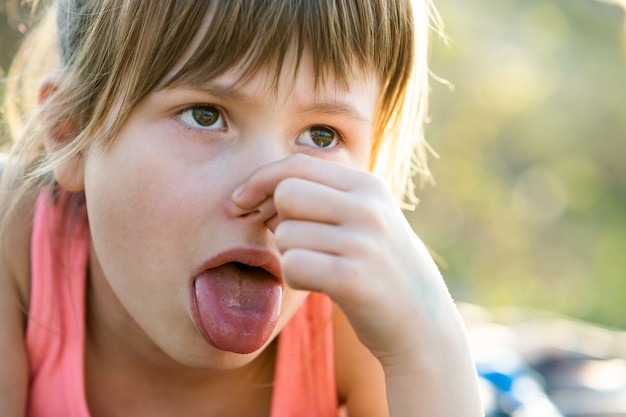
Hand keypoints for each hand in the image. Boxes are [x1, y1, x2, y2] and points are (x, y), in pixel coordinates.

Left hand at [232, 154, 457, 367]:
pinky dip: (297, 278)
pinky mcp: (353, 279)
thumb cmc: (380, 268)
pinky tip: (322, 284)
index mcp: (369, 186)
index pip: (298, 163)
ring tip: (322, 267)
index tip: (242, 199)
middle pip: (286, 193)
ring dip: (291, 255)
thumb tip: (260, 190)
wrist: (422, 324)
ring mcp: (364, 242)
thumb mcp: (365, 219)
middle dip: (278, 219)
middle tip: (296, 241)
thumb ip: (322, 197)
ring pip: (286, 234)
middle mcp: (369, 207)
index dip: (261, 179)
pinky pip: (293, 266)